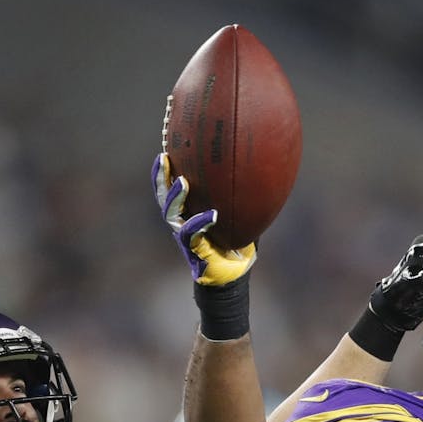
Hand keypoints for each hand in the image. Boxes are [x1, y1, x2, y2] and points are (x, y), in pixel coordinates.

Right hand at [152, 153, 255, 285]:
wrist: (234, 273)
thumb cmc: (236, 240)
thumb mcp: (239, 214)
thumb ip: (242, 195)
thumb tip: (261, 167)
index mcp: (188, 210)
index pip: (171, 187)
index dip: (165, 170)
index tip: (166, 148)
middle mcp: (181, 221)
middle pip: (163, 196)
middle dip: (161, 177)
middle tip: (164, 158)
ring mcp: (185, 236)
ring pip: (172, 213)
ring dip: (176, 196)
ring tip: (183, 182)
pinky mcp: (193, 249)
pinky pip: (192, 234)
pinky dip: (201, 222)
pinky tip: (212, 214)